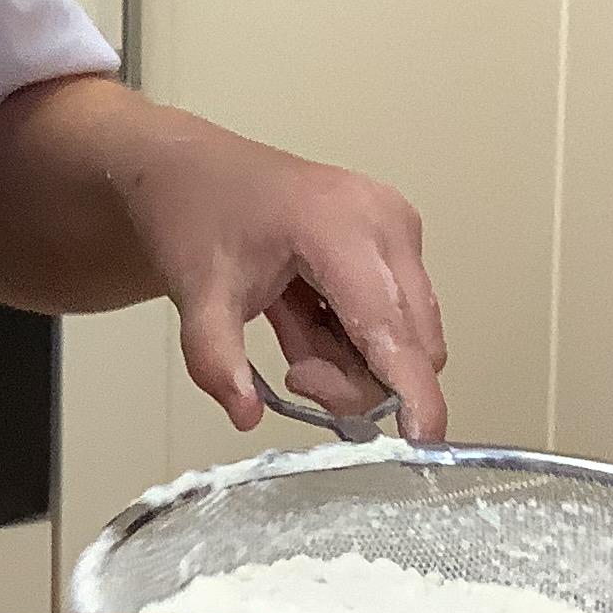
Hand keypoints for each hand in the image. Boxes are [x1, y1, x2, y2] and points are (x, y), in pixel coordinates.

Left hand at [122, 121, 448, 439]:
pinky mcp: (395, 236)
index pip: (391, 329)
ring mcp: (395, 226)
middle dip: (354, 379)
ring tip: (289, 327)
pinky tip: (306, 312)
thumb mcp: (195, 293)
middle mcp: (385, 222)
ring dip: (351, 359)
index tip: (422, 444)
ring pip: (407, 336)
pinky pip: (398, 316)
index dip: (412, 392)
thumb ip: (216, 359)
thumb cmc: (196, 216)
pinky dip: (355, 337)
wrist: (190, 168)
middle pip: (409, 343)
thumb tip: (244, 416)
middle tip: (291, 370)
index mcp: (340, 227)